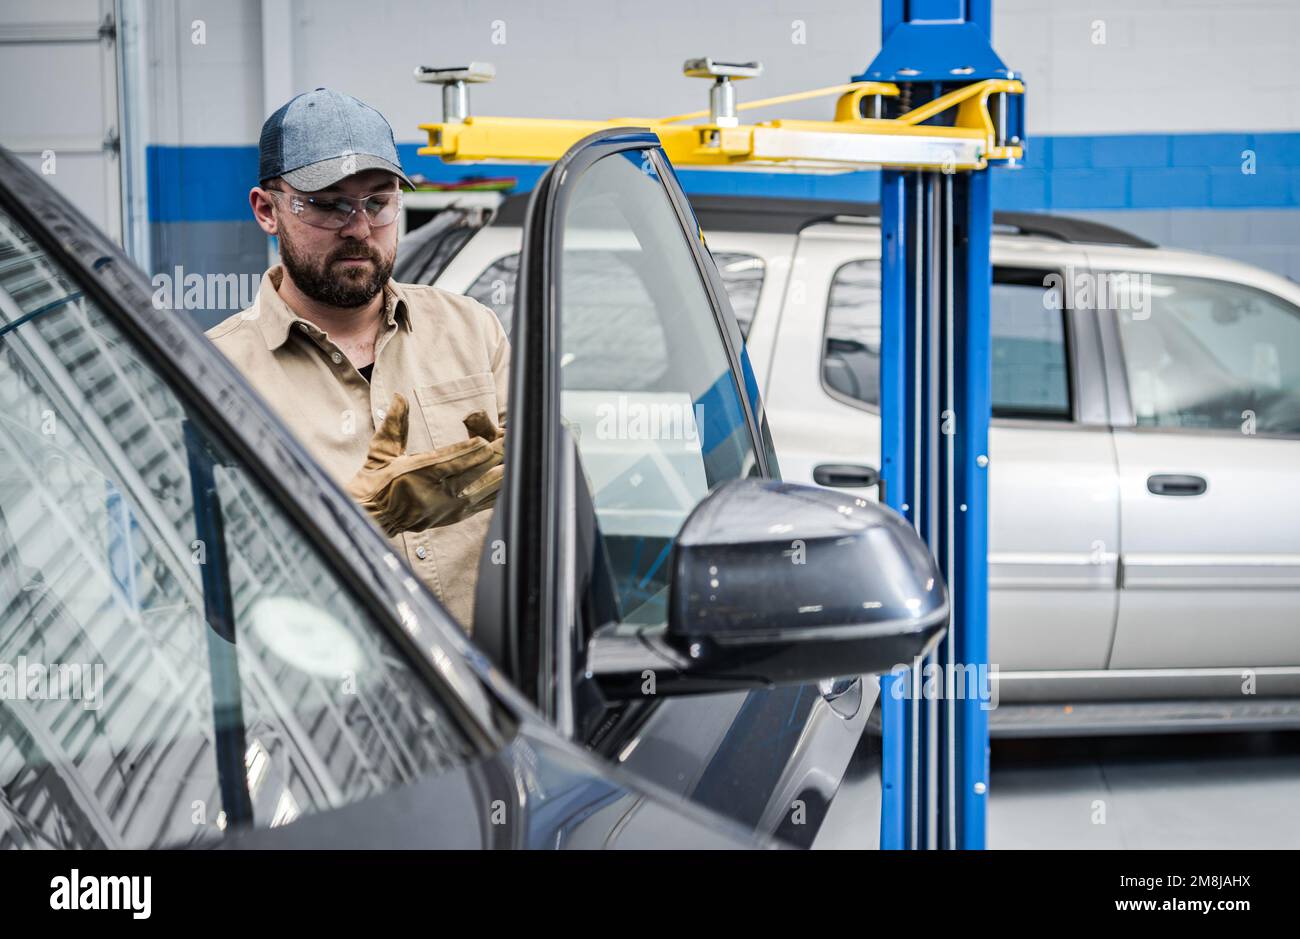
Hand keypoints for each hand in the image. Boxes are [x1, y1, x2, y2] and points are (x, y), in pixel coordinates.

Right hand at [346, 393, 503, 535]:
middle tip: (511, 438)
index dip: (469, 451)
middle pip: (473, 474)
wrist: (375, 518)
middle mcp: (435, 494)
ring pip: (485, 489)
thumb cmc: (377, 480)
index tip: (485, 439)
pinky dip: (501, 488)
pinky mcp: (457, 516)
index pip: (448, 462)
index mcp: (416, 475)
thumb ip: (395, 424)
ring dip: (502, 470)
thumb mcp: (381, 450)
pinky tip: (513, 475)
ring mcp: (449, 508)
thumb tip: (401, 397)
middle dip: (494, 455)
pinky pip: (486, 502)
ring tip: (517, 455)